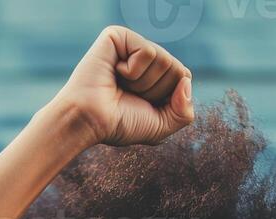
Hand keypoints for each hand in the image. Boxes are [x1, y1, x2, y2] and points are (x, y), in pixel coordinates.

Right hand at [48, 25, 194, 147]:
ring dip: (142, 83)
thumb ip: (184, 112)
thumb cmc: (119, 124)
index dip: (168, 98)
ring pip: (164, 60)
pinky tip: (115, 73)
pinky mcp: (118, 36)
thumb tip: (186, 82)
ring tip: (120, 85)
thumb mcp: (160, 126)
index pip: (183, 77)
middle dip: (155, 91)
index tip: (142, 105)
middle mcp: (144, 57)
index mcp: (153, 74)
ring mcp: (131, 45)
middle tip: (128, 95)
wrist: (89, 120)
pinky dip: (133, 71)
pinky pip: (148, 52)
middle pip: (176, 69)